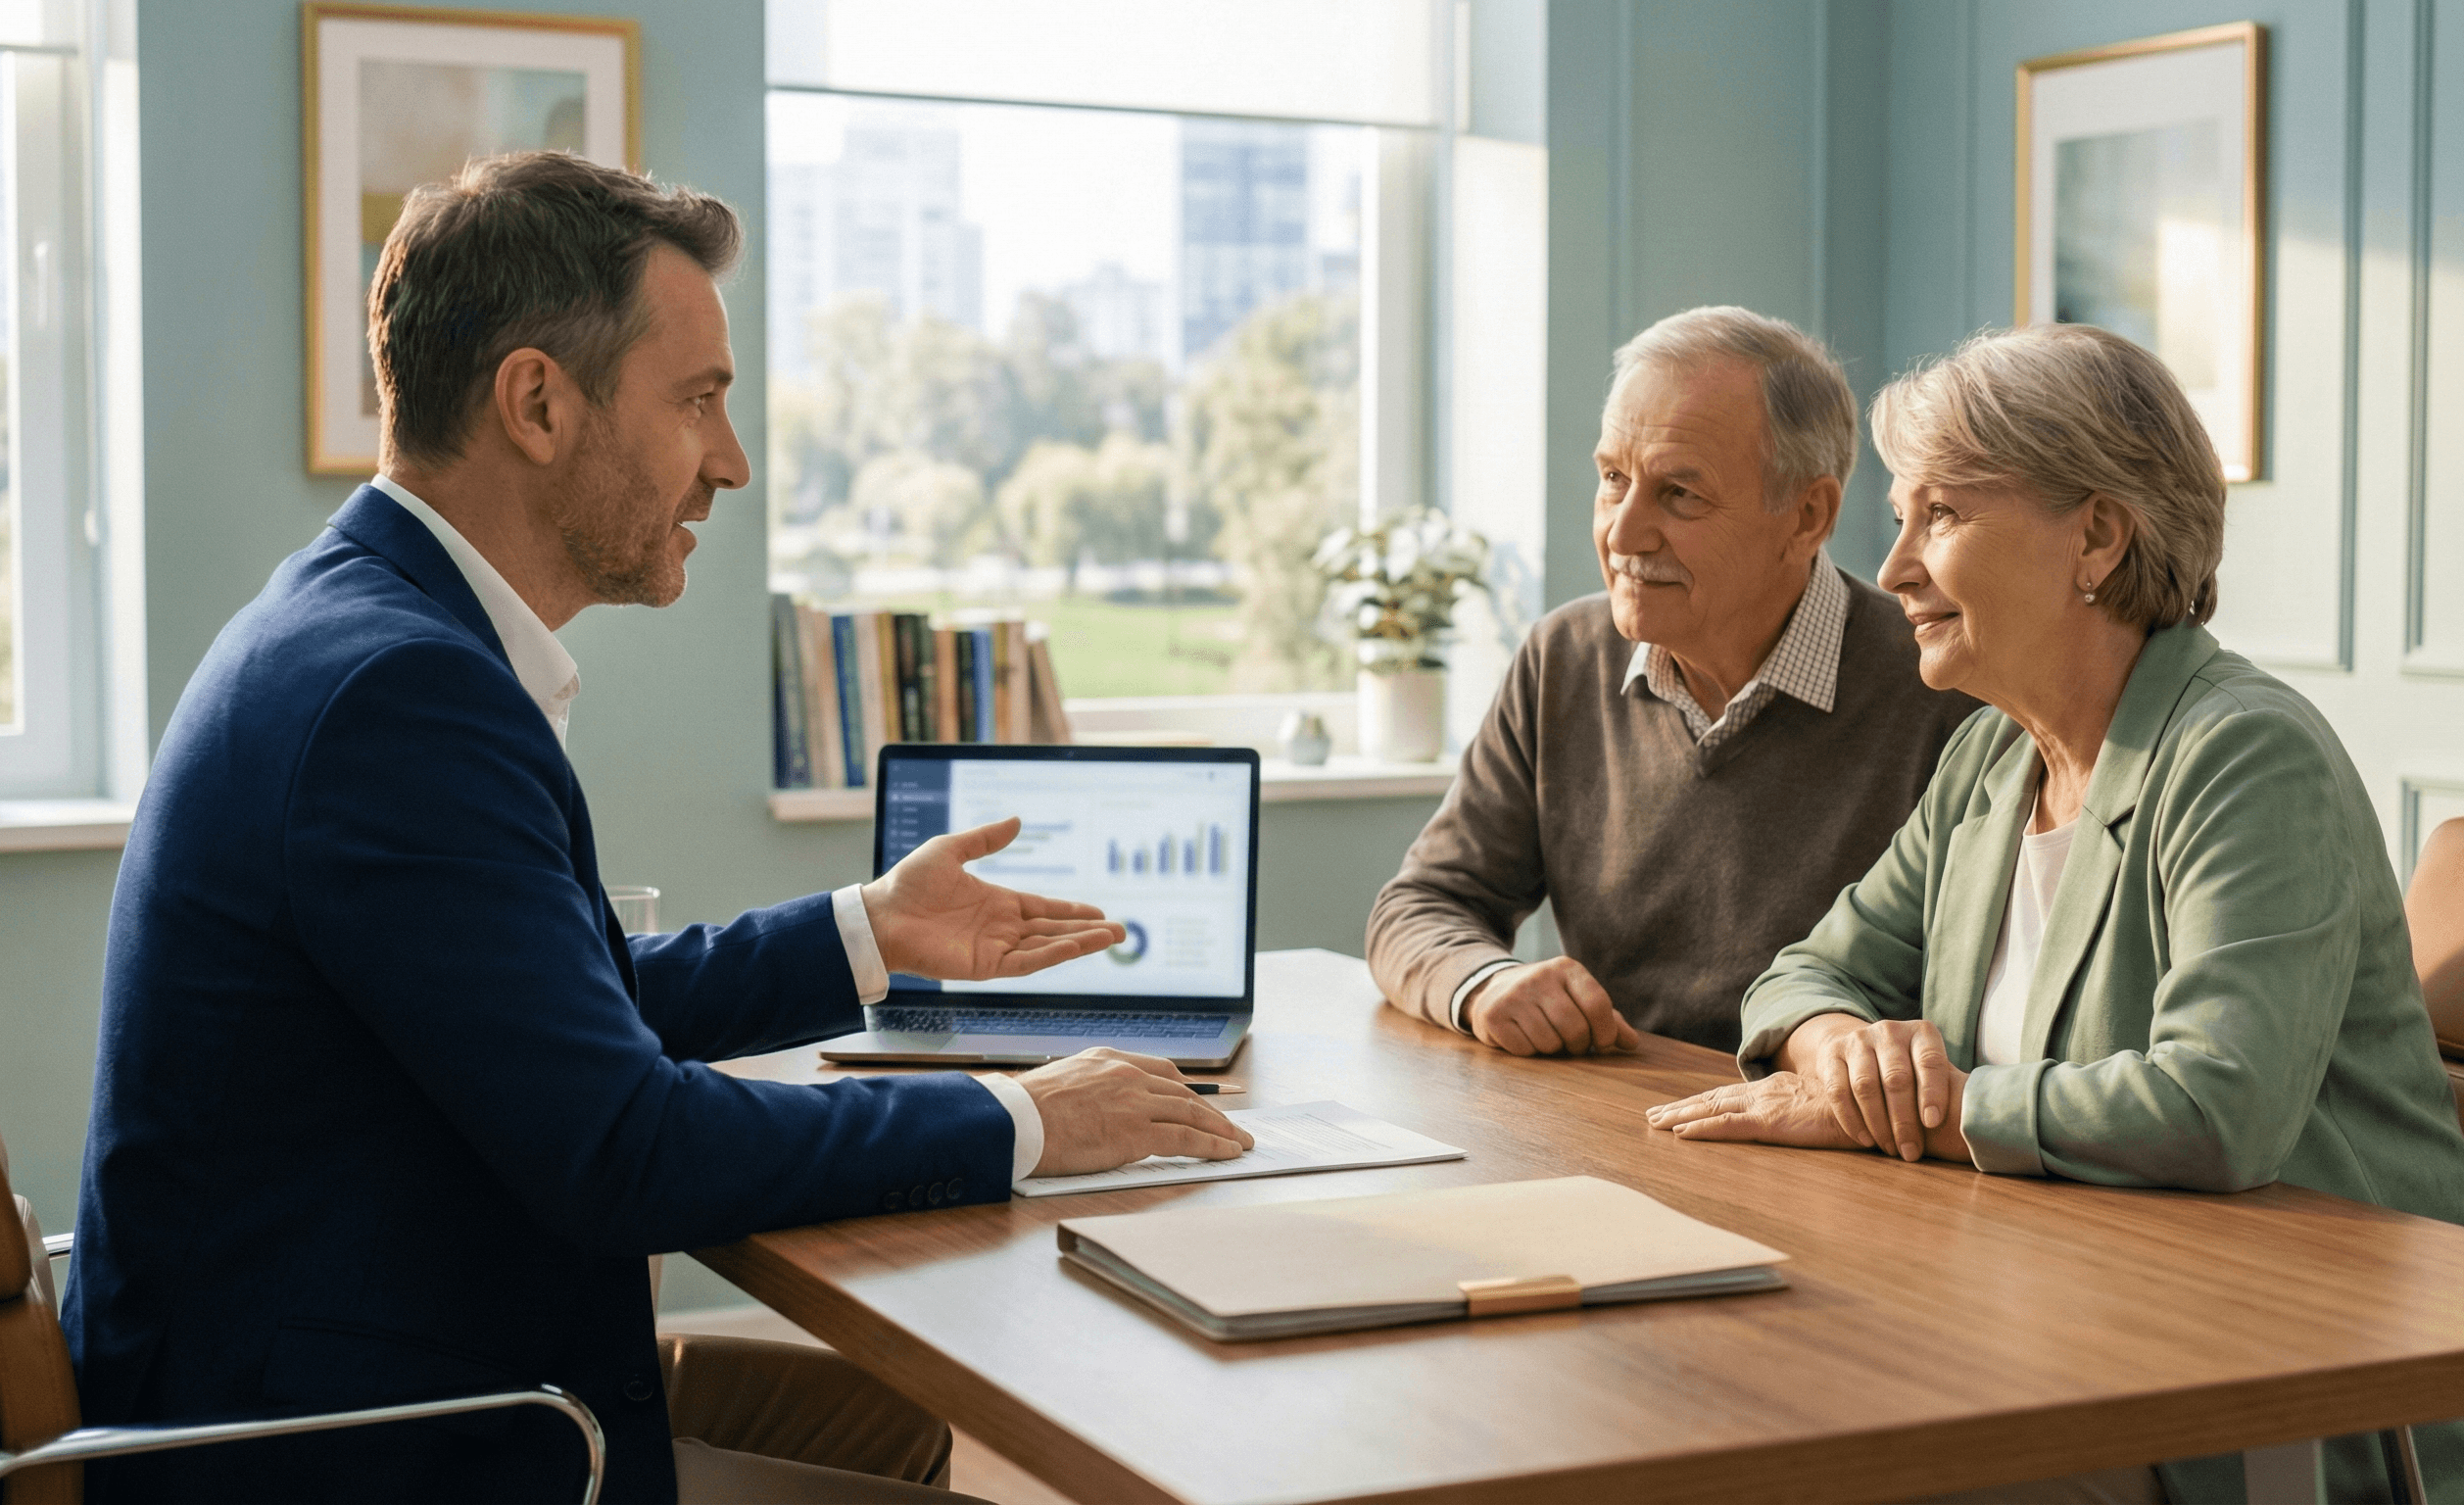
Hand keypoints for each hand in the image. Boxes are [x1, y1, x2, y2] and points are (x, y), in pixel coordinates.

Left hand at [860, 816, 1124, 980]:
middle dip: (1087, 931)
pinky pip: (1027, 961)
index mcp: (996, 902)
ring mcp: (995, 948)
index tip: (1098, 911)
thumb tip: (1017, 821)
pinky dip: (1053, 954)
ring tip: (1112, 937)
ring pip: (1048, 947)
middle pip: (1053, 931)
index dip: (1071, 911)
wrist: (882, 916)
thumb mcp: (950, 849)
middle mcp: (1000, 928)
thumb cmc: (909, 883)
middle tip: (1121, 931)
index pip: (1043, 909)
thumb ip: (985, 839)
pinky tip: (1076, 946)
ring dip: (1080, 943)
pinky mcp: (985, 966)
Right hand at [1018, 1048, 1254, 1175]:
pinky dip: (1212, 1146)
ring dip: (1221, 1129)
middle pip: (1183, 1093)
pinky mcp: (1136, 1133)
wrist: (1016, 1120)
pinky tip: (1227, 1153)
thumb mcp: (1064, 1081)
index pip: (1162, 1071)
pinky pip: (1186, 1139)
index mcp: (1110, 1059)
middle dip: (1213, 1112)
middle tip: (1232, 1126)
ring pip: (1191, 1114)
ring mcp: (1134, 1103)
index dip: (1188, 1088)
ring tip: (1239, 1142)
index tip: (1203, 1100)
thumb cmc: (1026, 1109)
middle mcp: (1128, 1075)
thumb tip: (1100, 1107)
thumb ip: (1092, 1087)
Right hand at [1463, 957, 1640, 1055]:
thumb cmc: (1547, 1001)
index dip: (1606, 1032)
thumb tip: (1631, 1043)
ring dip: (1552, 1050)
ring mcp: (1514, 994)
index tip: (1602, 1044)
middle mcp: (1540, 976)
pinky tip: (1523, 1037)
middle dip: (1578, 1046)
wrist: (1494, 990)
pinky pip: (1524, 1049)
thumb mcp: (1577, 1000)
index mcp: (1567, 969)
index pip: (1597, 1004)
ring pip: (1549, 1043)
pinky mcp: (1493, 1014)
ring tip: (1545, 1037)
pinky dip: (1528, 1052)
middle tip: (1570, 1044)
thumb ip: (1607, 1020)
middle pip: (1575, 1028)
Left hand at [1644, 1072, 1866, 1148]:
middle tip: (1652, 1115)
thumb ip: (1803, 1109)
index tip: (1679, 1108)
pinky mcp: (1771, 1122)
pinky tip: (1681, 1133)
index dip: (1702, 1101)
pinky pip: (1727, 1126)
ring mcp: (1766, 1106)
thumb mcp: (1822, 1107)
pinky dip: (1701, 1128)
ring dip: (1680, 1116)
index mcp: (1776, 1089)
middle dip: (1681, 1107)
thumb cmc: (1857, 1109)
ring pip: (1711, 1109)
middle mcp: (1764, 1092)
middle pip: (1712, 1098)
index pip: (1730, 1095)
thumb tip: (1797, 1118)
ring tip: (1654, 1122)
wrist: (1876, 1105)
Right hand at [1775, 1013, 1968, 1162]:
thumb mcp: (1930, 1069)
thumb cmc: (1911, 1070)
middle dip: (1904, 1120)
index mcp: (1922, 1032)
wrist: (1862, 1047)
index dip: (1932, 1093)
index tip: (1933, 1124)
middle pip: (1896, 1079)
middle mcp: (1889, 1031)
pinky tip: (1866, 1139)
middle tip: (1911, 1152)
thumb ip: (1946, 1089)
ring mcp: (1858, 1040)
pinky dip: (1851, 1119)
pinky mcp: (1831, 1053)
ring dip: (1878, 1124)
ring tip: (1890, 1149)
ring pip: (1865, 1086)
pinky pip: (1838, 1090)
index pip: (1930, 1062)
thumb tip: (1974, 1128)